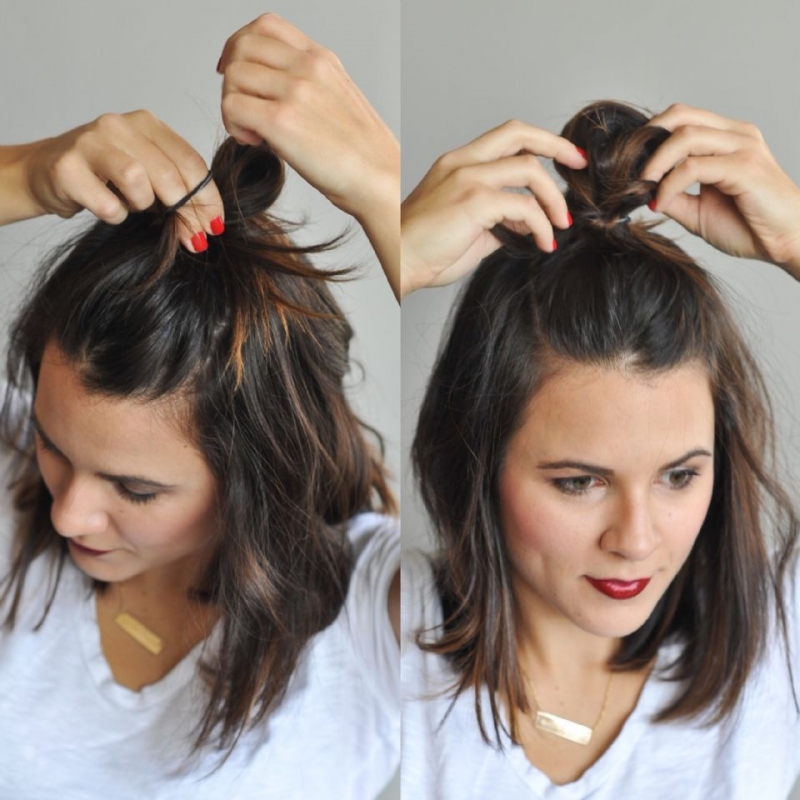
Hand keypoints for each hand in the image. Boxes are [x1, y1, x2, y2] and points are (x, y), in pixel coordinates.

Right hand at [8, 110, 223, 251]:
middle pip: (170, 174)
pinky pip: (108, 205)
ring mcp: (90, 143)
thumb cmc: (105, 176)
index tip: (216, 225)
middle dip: (186, 212)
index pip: (191, 161)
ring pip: (138, 183)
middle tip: (191, 236)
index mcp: (146, 123)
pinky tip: (108, 208)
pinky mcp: (67, 168)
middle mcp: (119, 126)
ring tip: (133, 206)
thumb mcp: (147, 174)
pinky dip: (114, 215)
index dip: (208, 198)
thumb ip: (179, 190)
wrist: (45, 171)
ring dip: (142, 206)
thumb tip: (209, 228)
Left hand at [217, 14, 397, 223]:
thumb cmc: (361, 153)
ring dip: (232, 105)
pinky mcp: (281, 121)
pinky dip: (233, 126)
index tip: (236, 72)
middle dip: (231, 78)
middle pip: (241, 48)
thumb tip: (268, 89)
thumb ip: (307, 82)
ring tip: (253, 131)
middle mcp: (307, 67)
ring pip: (232, 76)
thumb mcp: (338, 98)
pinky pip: (231, 106)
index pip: (266, 26)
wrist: (380, 179)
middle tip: (243, 109)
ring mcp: (294, 91)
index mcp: (321, 59)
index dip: (240, 45)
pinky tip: (254, 142)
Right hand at [400, 120, 587, 297]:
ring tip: (560, 224)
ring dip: (554, 197)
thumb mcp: (470, 229)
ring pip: (530, 170)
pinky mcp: (474, 201)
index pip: (507, 137)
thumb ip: (499, 219)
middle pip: (520, 133)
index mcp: (457, 164)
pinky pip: (525, 206)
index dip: (540, 143)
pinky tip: (543, 243)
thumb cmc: (426, 251)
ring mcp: (467, 178)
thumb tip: (527, 225)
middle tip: (579, 165)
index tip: (565, 159)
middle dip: (557, 146)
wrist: (401, 264)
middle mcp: (462, 162)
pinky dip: (542, 225)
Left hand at [643, 104, 799, 277]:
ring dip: (656, 162)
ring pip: (686, 136)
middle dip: (647, 141)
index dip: (650, 137)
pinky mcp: (745, 167)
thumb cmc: (749, 226)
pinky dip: (671, 183)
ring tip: (642, 186)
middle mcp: (736, 135)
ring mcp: (743, 147)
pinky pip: (695, 167)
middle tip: (629, 171)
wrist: (787, 243)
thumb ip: (673, 196)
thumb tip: (642, 191)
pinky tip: (661, 201)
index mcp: (727, 138)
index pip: (682, 118)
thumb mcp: (698, 211)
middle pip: (680, 116)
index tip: (629, 165)